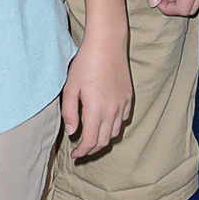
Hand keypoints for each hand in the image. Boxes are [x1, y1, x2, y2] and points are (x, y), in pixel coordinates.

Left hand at [61, 30, 132, 158]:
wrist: (107, 44)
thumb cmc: (85, 63)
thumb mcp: (70, 87)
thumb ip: (70, 112)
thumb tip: (72, 132)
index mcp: (95, 110)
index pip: (90, 142)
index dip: (82, 152)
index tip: (75, 155)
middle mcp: (112, 111)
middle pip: (103, 141)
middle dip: (92, 149)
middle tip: (82, 150)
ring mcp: (122, 104)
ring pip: (115, 132)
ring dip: (103, 139)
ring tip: (93, 137)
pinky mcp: (128, 97)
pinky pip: (123, 119)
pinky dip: (114, 126)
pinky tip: (105, 121)